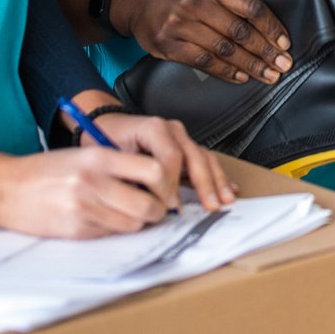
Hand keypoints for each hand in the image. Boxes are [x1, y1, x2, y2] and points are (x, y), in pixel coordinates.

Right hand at [0, 147, 172, 237]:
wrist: (5, 188)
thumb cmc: (46, 170)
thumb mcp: (82, 155)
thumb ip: (117, 165)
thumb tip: (155, 182)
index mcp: (99, 158)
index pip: (153, 170)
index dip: (165, 183)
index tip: (163, 187)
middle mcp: (93, 183)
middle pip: (148, 205)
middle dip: (157, 210)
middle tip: (153, 207)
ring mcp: (84, 209)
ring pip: (133, 224)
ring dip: (137, 222)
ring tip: (128, 213)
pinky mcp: (76, 230)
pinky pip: (110, 234)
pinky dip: (114, 230)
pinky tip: (104, 220)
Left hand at [89, 111, 234, 211]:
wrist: (106, 127)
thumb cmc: (105, 142)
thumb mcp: (110, 156)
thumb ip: (130, 175)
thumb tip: (149, 201)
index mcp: (154, 127)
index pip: (171, 156)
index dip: (172, 183)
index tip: (170, 205)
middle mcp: (172, 130)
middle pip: (195, 156)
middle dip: (205, 184)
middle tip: (210, 206)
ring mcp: (181, 138)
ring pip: (205, 158)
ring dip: (217, 181)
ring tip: (225, 200)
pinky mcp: (185, 148)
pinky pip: (205, 161)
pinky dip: (217, 176)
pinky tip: (229, 189)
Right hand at [111, 0, 291, 84]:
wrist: (135, 0)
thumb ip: (230, 1)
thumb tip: (266, 27)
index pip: (250, 7)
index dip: (271, 27)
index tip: (285, 43)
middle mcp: (196, 2)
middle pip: (240, 32)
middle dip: (266, 51)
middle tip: (284, 66)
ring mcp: (180, 24)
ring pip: (224, 49)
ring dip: (250, 65)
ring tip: (268, 75)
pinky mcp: (168, 45)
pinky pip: (204, 62)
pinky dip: (225, 71)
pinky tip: (241, 77)